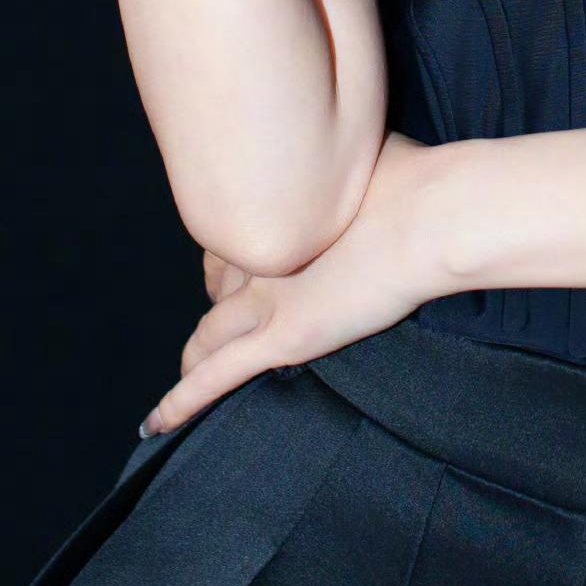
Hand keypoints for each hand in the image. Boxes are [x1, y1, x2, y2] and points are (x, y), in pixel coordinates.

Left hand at [138, 131, 446, 437]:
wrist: (428, 215)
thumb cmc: (414, 182)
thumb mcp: (372, 163)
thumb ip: (357, 172)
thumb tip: (369, 162)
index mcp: (279, 209)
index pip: (233, 238)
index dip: (230, 256)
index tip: (234, 262)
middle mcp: (259, 252)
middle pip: (218, 284)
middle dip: (215, 303)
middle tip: (216, 318)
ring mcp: (265, 298)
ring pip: (210, 333)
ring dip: (196, 354)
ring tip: (185, 372)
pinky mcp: (280, 338)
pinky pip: (217, 375)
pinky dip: (183, 400)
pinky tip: (157, 422)